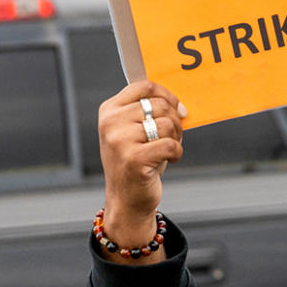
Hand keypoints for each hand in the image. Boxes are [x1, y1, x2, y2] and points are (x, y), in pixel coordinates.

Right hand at [98, 80, 185, 255]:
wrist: (126, 199)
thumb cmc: (136, 162)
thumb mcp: (134, 131)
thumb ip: (147, 112)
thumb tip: (178, 102)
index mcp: (109, 110)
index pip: (144, 86)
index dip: (166, 94)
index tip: (177, 108)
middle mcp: (110, 123)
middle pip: (158, 104)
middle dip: (175, 119)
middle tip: (175, 135)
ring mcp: (120, 141)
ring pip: (166, 124)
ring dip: (176, 137)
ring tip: (170, 149)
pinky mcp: (134, 159)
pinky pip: (170, 145)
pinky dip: (177, 153)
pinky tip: (170, 160)